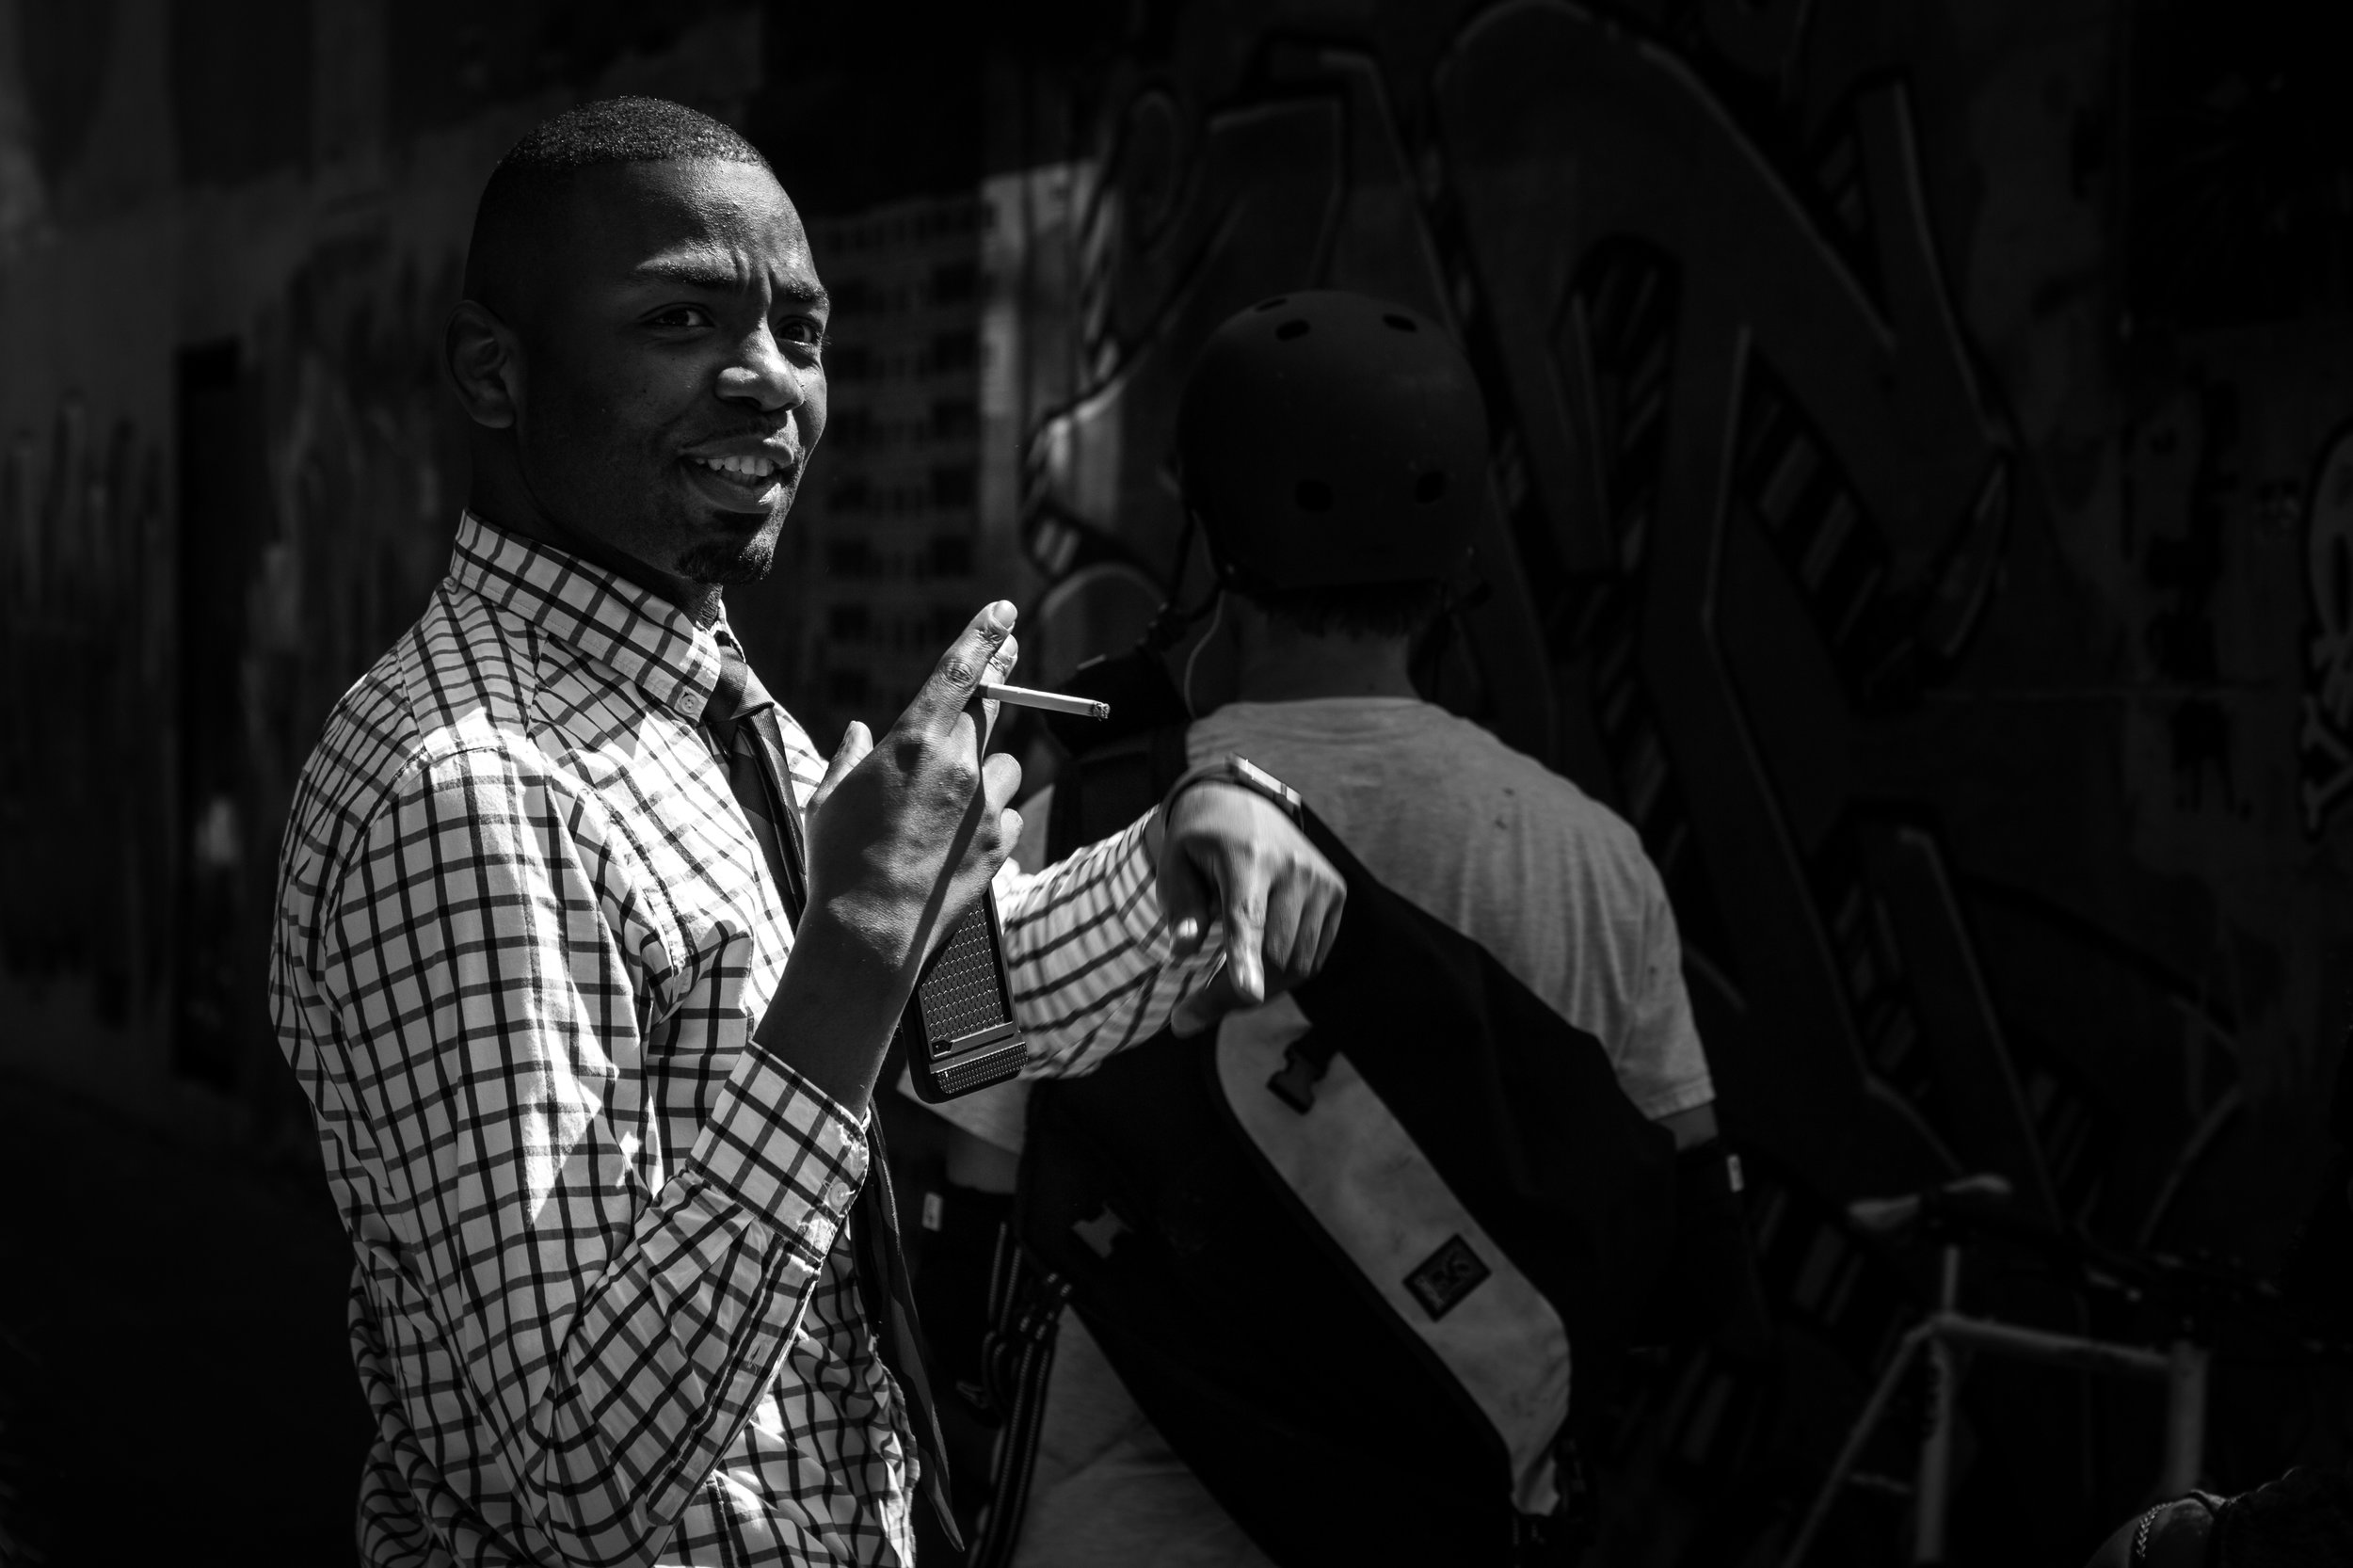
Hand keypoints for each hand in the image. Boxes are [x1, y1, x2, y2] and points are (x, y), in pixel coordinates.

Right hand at [760, 603, 1022, 1107]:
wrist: (869, 933)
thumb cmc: (837, 862)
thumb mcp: (828, 799)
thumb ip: (850, 757)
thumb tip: (860, 732)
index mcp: (914, 742)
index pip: (960, 672)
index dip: (985, 636)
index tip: (1005, 613)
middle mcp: (960, 766)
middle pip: (990, 712)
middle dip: (991, 695)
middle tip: (1002, 672)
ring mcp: (987, 806)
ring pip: (1003, 767)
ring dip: (984, 774)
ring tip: (947, 806)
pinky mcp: (1002, 843)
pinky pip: (1007, 815)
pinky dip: (990, 820)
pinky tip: (956, 844)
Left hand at [1152, 782, 1344, 1025]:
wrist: (1244, 803)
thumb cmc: (1201, 842)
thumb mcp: (1174, 866)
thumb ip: (1180, 909)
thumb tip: (1184, 952)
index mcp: (1248, 856)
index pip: (1248, 917)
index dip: (1246, 958)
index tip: (1248, 993)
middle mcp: (1294, 867)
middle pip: (1272, 955)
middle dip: (1231, 995)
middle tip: (1188, 1014)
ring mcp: (1321, 881)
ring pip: (1296, 964)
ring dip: (1260, 985)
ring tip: (1225, 977)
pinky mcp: (1336, 894)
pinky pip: (1312, 958)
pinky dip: (1284, 972)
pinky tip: (1260, 956)